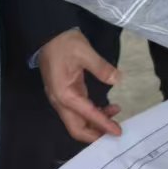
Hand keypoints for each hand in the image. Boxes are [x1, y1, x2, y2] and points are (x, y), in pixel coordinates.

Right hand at [38, 28, 122, 144]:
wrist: (49, 34)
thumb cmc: (65, 43)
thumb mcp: (85, 52)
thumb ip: (101, 67)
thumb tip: (117, 79)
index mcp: (64, 94)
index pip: (86, 115)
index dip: (103, 125)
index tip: (117, 131)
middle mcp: (60, 101)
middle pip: (76, 128)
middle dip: (96, 134)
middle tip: (116, 131)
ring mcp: (62, 98)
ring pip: (78, 121)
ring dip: (96, 123)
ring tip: (115, 114)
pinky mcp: (67, 93)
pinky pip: (79, 110)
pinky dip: (93, 113)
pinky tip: (107, 107)